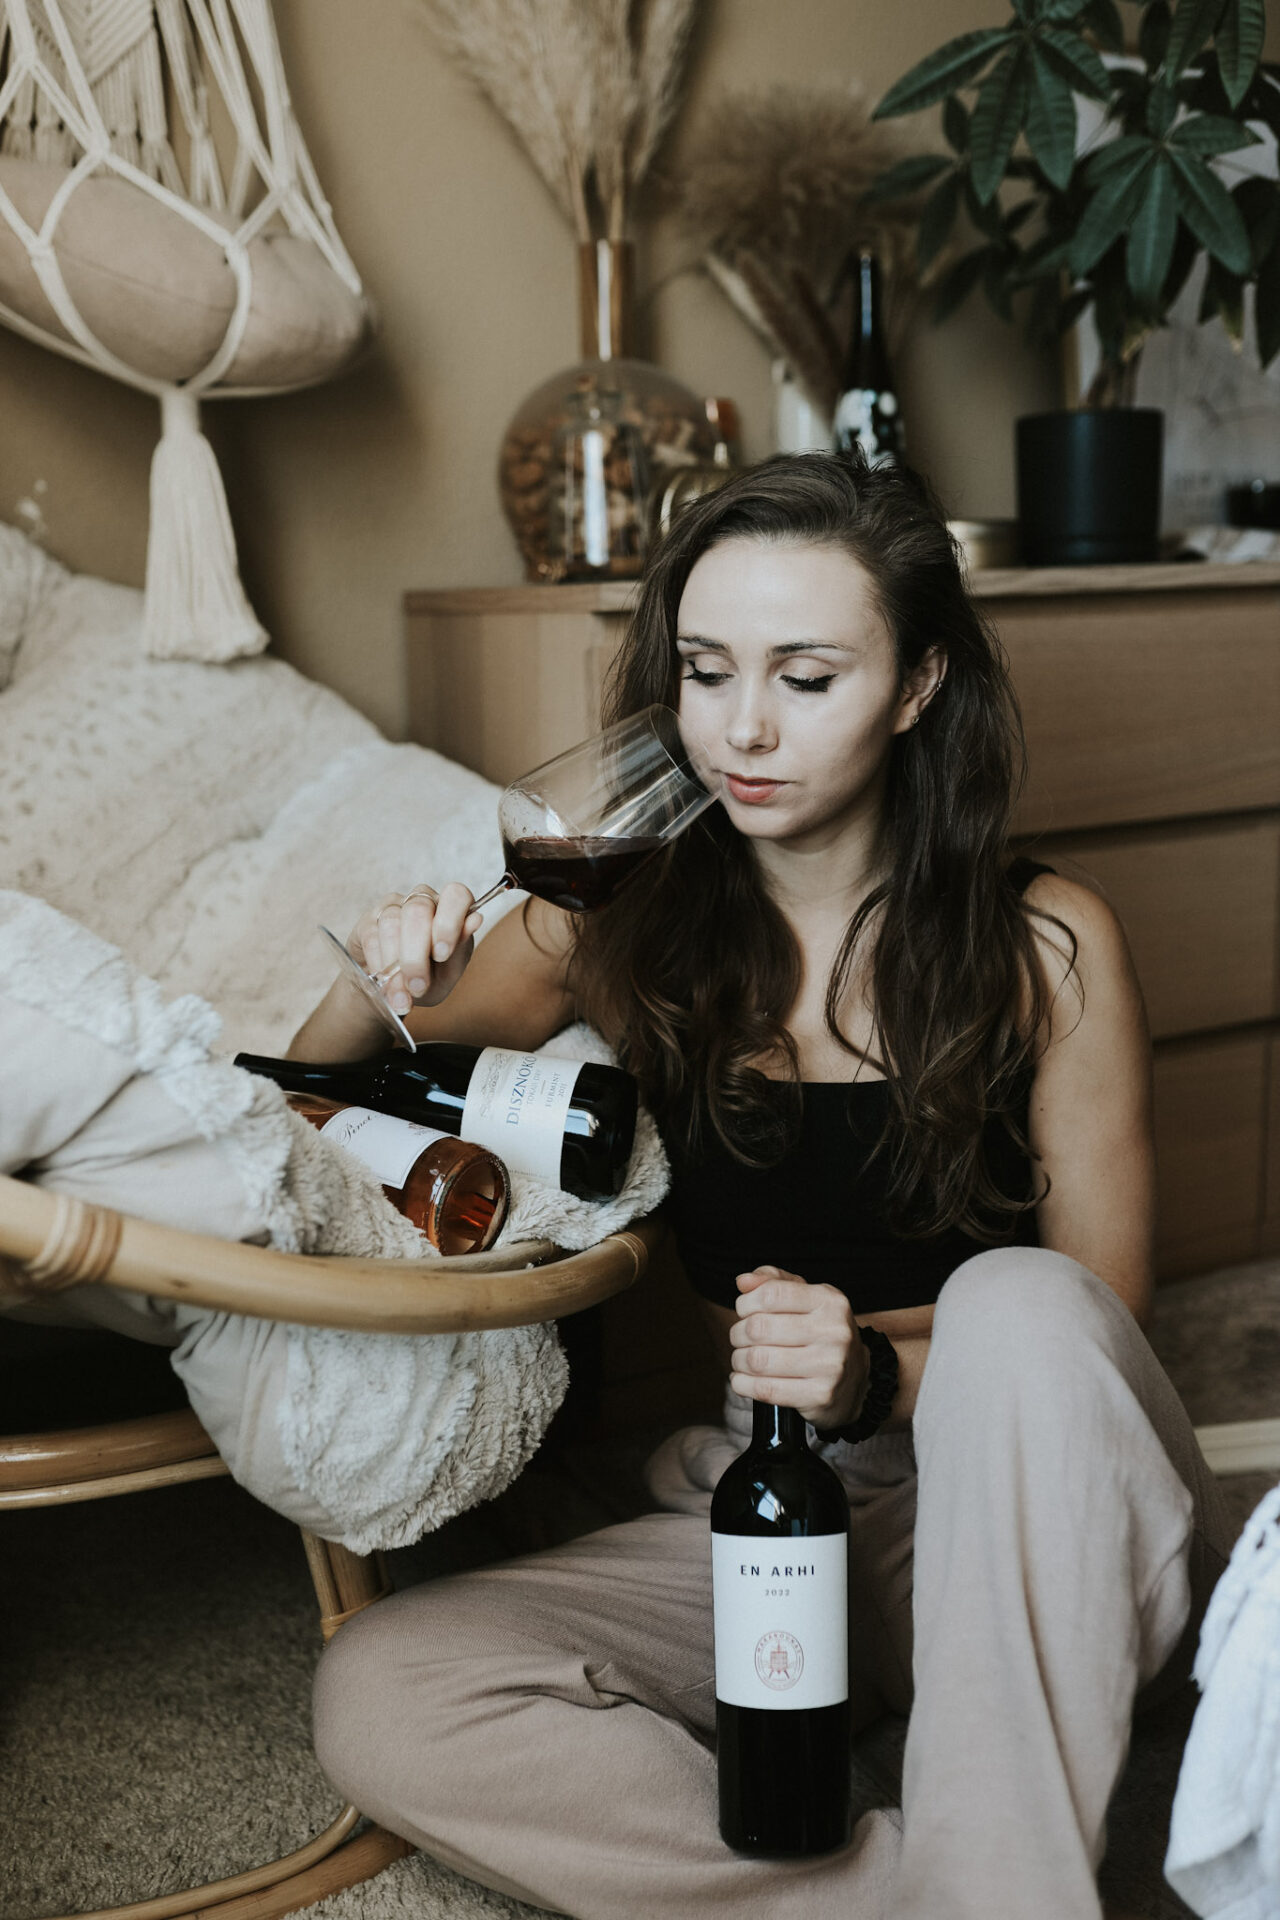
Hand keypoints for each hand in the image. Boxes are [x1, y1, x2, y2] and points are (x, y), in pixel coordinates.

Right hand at [349, 884, 482, 1016]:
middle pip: (418, 910)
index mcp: (451, 909)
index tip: (442, 955)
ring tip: (401, 992)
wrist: (393, 989)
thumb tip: (475, 920)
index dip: (449, 922)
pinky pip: (371, 936)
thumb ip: (459, 951)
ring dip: (395, 964)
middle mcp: (423, 900)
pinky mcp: (368, 920)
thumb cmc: (429, 977)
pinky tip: (384, 982)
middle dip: (416, 954)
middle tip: (418, 985)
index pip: (456, 895)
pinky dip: (378, 964)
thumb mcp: (449, 974)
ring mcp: (393, 906)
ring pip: (391, 923)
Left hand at [728, 1266, 870, 1429]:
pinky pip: (765, 1389)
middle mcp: (834, 1332)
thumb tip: (743, 1281)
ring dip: (739, 1360)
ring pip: (758, 1360)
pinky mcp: (820, 1395)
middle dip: (738, 1334)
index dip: (746, 1302)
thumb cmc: (820, 1334)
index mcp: (829, 1301)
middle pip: (759, 1328)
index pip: (772, 1294)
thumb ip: (774, 1282)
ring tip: (742, 1359)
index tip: (744, 1311)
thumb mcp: (805, 1299)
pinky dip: (743, 1384)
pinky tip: (743, 1379)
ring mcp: (829, 1366)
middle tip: (740, 1338)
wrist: (854, 1380)